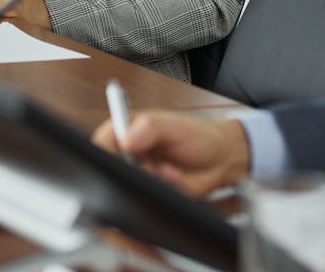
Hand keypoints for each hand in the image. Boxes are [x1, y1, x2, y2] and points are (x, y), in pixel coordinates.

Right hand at [92, 110, 251, 196]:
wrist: (220, 160)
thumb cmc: (197, 136)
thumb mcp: (174, 126)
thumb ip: (150, 128)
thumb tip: (126, 138)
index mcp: (128, 130)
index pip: (103, 139)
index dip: (104, 149)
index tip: (121, 154)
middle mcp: (129, 154)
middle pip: (112, 167)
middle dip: (133, 170)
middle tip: (153, 166)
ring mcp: (139, 174)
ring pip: (130, 186)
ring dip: (152, 181)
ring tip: (171, 170)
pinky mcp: (150, 193)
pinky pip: (148, 199)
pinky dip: (164, 191)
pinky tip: (176, 180)